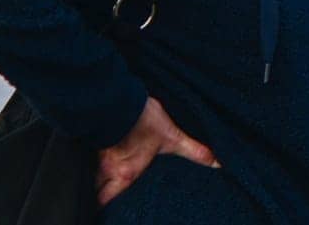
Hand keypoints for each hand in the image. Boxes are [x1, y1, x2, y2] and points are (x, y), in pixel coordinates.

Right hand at [95, 96, 218, 206]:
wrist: (119, 96)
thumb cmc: (142, 118)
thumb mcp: (172, 137)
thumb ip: (193, 151)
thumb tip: (216, 163)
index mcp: (125, 173)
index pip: (106, 201)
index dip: (107, 208)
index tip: (113, 212)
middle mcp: (108, 168)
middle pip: (97, 191)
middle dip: (102, 196)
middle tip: (112, 199)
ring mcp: (99, 154)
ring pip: (94, 175)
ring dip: (100, 180)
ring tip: (111, 182)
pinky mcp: (96, 140)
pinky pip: (93, 158)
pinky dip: (99, 162)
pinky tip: (108, 159)